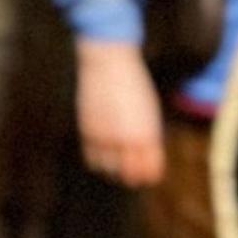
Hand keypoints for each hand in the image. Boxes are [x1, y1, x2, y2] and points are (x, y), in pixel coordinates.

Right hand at [76, 38, 164, 189]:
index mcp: (146, 134)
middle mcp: (125, 139)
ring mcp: (104, 135)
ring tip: (117, 162)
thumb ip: (148, 136)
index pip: (149, 169)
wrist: (108, 62)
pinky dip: (99, 160)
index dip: (150, 175)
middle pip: (129, 174)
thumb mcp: (149, 111)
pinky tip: (103, 153)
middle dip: (132, 175)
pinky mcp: (87, 130)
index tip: (149, 175)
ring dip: (114, 169)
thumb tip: (147, 154)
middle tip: (133, 174)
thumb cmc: (133, 83)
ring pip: (108, 169)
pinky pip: (92, 158)